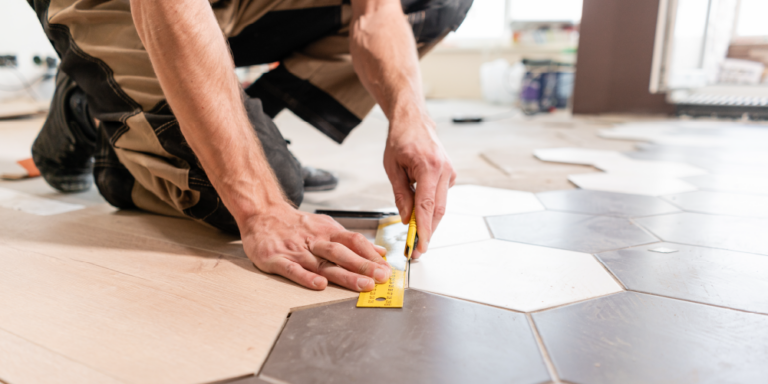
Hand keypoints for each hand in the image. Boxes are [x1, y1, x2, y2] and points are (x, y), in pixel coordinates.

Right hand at [241, 203, 391, 290]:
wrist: (262, 214)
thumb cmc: (296, 225)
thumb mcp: (327, 227)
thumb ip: (352, 241)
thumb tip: (379, 252)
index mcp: (328, 232)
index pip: (354, 241)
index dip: (371, 255)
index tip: (386, 268)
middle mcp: (315, 241)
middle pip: (342, 253)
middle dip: (364, 265)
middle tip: (381, 277)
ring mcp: (296, 250)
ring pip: (323, 263)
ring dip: (344, 275)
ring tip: (362, 285)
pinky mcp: (277, 259)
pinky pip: (293, 270)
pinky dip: (306, 277)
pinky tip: (320, 285)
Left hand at [384, 116, 455, 258]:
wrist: (414, 121)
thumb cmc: (401, 140)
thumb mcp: (392, 168)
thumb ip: (401, 195)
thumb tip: (407, 218)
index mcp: (428, 167)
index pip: (427, 206)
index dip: (424, 230)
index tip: (420, 246)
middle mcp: (444, 170)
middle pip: (438, 210)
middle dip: (428, 232)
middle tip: (416, 249)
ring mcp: (449, 172)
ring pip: (441, 206)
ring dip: (429, 222)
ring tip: (415, 236)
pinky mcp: (450, 175)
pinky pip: (440, 197)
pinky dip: (430, 207)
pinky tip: (419, 210)